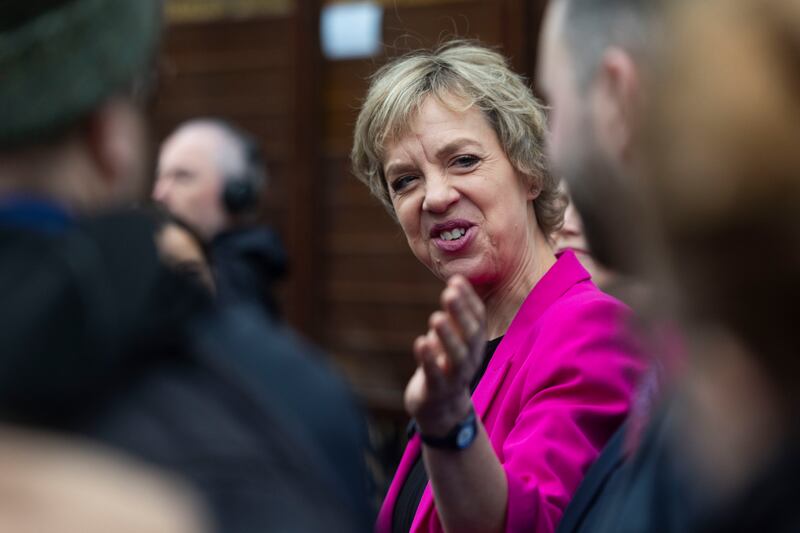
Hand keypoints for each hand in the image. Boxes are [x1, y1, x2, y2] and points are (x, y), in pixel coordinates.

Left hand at [404, 275, 486, 436]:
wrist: (441, 410)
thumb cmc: (444, 365)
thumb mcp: (452, 338)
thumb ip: (455, 314)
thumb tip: (456, 280)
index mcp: (474, 345)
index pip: (478, 319)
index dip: (469, 300)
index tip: (456, 280)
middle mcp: (469, 360)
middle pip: (470, 336)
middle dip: (461, 314)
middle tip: (448, 294)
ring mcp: (454, 377)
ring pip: (457, 357)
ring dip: (447, 336)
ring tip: (436, 317)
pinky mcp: (436, 391)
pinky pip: (435, 376)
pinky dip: (429, 360)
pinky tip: (421, 342)